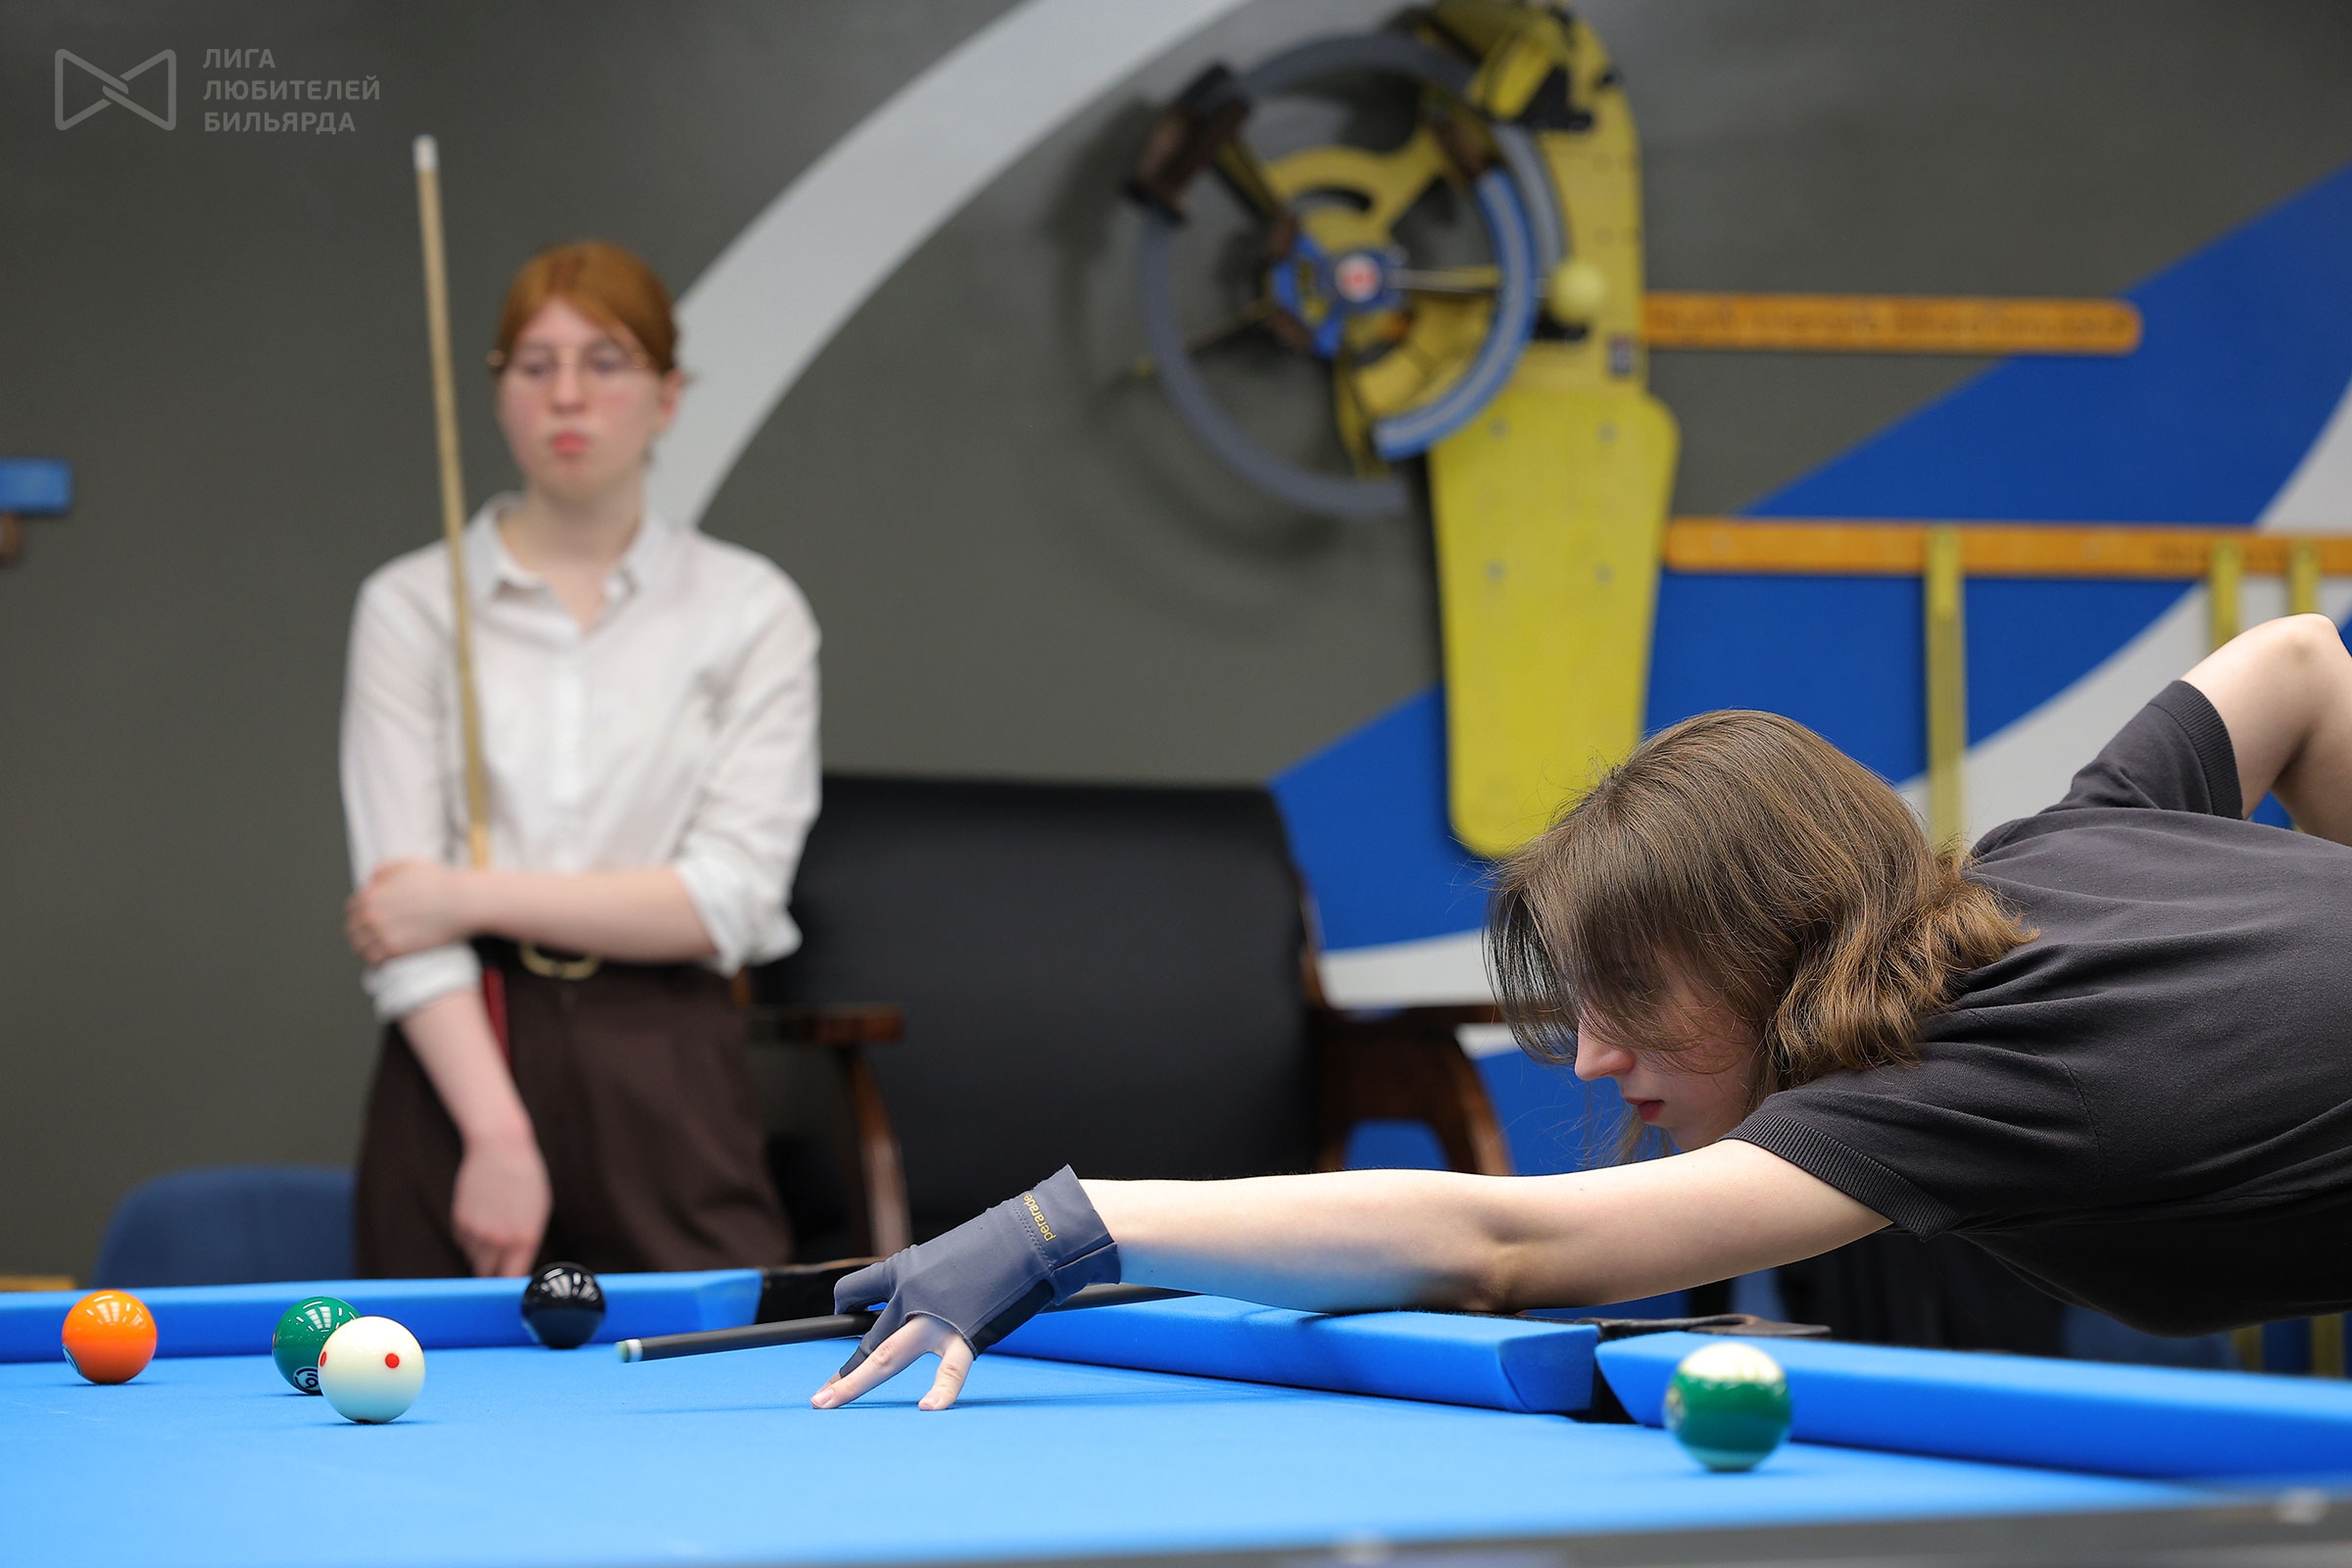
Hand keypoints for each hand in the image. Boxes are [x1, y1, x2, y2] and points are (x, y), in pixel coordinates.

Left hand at [347, 860, 476, 963]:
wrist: (462, 902)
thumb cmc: (439, 882)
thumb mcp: (407, 865)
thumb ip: (382, 871)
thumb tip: (371, 882)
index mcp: (371, 894)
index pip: (352, 909)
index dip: (360, 914)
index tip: (369, 920)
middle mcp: (372, 914)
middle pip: (353, 930)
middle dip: (361, 932)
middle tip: (372, 937)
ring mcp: (382, 933)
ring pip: (360, 947)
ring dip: (366, 948)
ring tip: (376, 950)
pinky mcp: (395, 949)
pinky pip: (374, 960)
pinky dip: (375, 961)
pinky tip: (383, 960)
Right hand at [449, 1130, 550, 1276]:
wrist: (500, 1147)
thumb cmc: (527, 1178)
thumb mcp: (538, 1211)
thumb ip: (527, 1242)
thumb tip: (516, 1268)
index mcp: (525, 1239)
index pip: (512, 1280)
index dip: (509, 1285)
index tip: (510, 1286)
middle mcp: (499, 1240)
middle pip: (488, 1274)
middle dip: (494, 1270)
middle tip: (501, 1257)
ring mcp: (476, 1232)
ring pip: (475, 1258)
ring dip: (483, 1251)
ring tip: (494, 1225)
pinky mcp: (459, 1222)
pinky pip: (464, 1242)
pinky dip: (471, 1236)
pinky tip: (481, 1215)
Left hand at [808, 1167, 1117, 1410]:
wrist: (1034, 1233)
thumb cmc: (1000, 1240)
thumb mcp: (950, 1254)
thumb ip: (933, 1283)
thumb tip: (933, 1300)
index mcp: (904, 1269)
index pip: (856, 1290)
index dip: (847, 1307)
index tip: (844, 1317)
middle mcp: (910, 1294)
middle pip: (865, 1339)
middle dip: (841, 1373)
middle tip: (820, 1398)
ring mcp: (935, 1316)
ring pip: (884, 1357)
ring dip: (853, 1383)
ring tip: (827, 1404)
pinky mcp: (967, 1333)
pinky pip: (950, 1371)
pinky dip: (941, 1393)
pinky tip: (927, 1409)